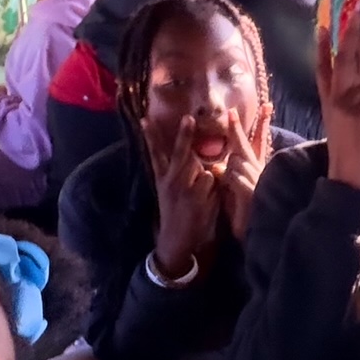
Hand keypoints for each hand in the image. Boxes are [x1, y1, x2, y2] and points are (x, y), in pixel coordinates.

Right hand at [146, 115, 221, 276]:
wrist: (175, 241)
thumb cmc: (176, 213)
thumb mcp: (169, 193)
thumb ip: (181, 175)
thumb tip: (197, 160)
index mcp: (162, 178)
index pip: (155, 153)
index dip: (150, 136)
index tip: (144, 119)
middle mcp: (170, 181)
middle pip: (179, 153)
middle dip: (184, 135)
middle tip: (188, 118)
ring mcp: (183, 190)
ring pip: (204, 170)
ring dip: (208, 179)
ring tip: (201, 197)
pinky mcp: (196, 199)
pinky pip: (212, 183)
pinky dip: (214, 190)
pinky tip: (207, 203)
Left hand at [218, 109, 271, 240]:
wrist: (251, 232)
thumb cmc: (241, 211)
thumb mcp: (235, 190)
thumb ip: (230, 176)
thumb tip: (221, 164)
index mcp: (255, 169)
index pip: (259, 142)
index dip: (262, 124)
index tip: (267, 105)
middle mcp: (258, 171)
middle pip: (246, 145)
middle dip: (238, 128)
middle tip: (232, 111)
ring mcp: (257, 181)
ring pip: (236, 161)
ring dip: (229, 170)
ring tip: (234, 185)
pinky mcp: (252, 193)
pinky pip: (235, 177)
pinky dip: (230, 181)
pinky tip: (233, 188)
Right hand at [316, 23, 359, 193]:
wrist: (347, 179)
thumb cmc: (356, 153)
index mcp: (331, 102)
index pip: (323, 70)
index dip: (322, 49)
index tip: (321, 28)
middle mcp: (334, 100)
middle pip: (343, 61)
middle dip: (350, 37)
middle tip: (357, 14)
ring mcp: (344, 106)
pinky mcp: (357, 115)